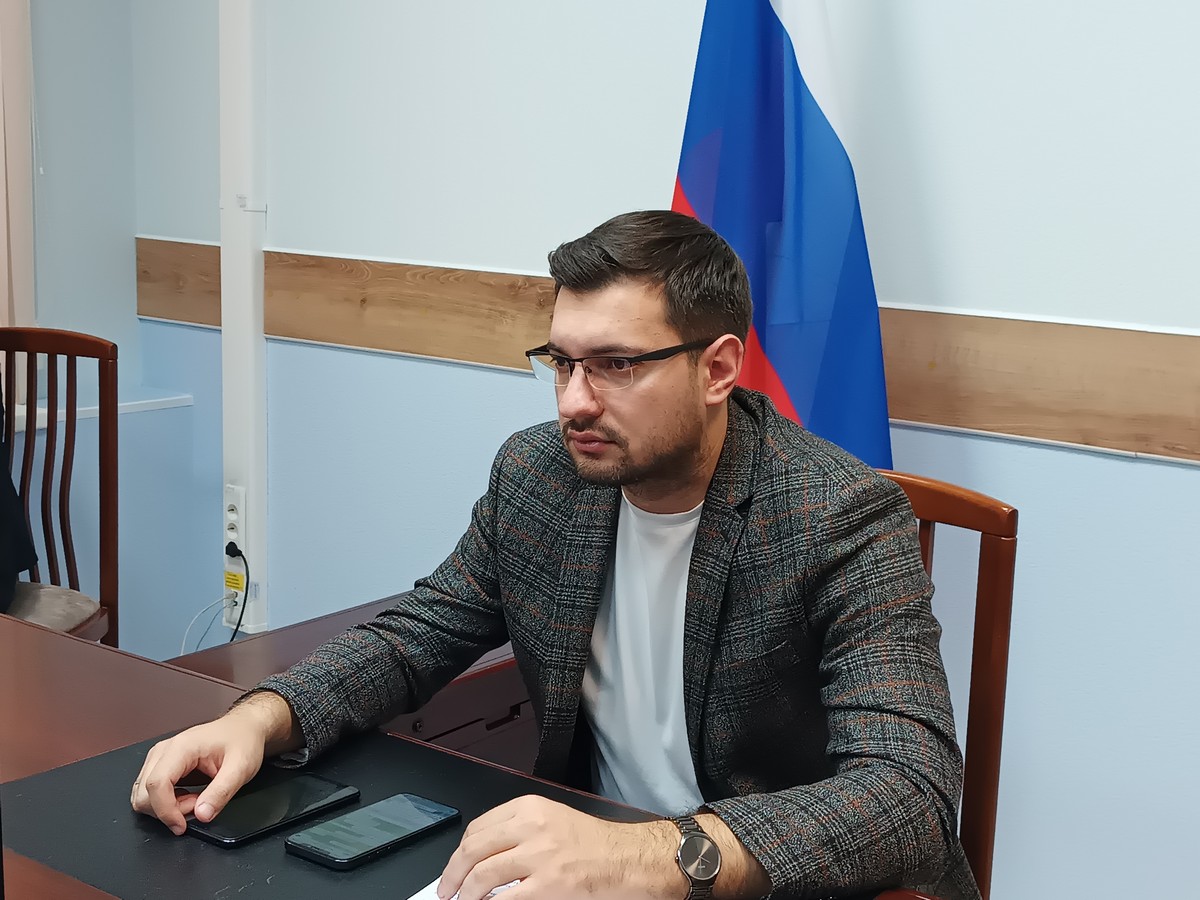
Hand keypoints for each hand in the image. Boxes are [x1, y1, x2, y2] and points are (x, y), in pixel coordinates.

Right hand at [129, 692, 296, 834]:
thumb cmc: (242, 741)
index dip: (166, 811)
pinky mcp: (162, 765)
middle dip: (168, 810)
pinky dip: (167, 803)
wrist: (244, 728)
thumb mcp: (241, 768)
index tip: (182, 825)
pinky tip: (189, 797)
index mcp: (181, 747)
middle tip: (198, 806)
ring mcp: (160, 757)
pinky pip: (151, 792)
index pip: (156, 784)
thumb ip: (221, 793)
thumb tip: (202, 815)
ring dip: (167, 807)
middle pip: (144, 792)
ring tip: (196, 799)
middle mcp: (164, 750)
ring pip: (144, 794)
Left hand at [437, 795, 681, 899]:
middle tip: (446, 890)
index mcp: (530, 808)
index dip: (459, 851)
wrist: (630, 859)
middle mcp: (531, 826)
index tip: (454, 866)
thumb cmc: (597, 844)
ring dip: (466, 894)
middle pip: (474, 849)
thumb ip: (519, 832)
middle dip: (452, 873)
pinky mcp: (549, 884)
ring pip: (483, 875)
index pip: (478, 828)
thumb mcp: (553, 822)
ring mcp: (539, 856)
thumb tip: (483, 858)